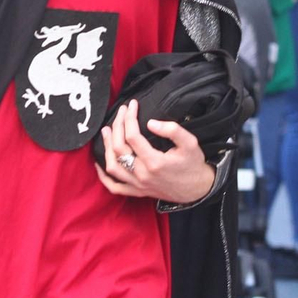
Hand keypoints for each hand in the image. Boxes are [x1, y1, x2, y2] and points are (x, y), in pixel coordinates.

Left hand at [96, 99, 214, 204]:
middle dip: (117, 126)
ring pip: (112, 166)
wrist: (198, 189)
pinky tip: (99, 164)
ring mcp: (138, 185)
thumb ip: (172, 130)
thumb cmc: (193, 164)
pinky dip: (104, 177)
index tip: (132, 104)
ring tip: (106, 131)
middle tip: (121, 112)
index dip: (129, 117)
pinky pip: (115, 187)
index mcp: (154, 162)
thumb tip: (151, 122)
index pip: (133, 136)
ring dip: (106, 147)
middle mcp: (142, 175)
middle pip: (119, 148)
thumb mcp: (190, 143)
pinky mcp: (138, 192)